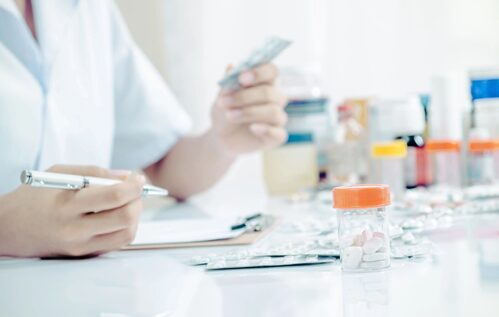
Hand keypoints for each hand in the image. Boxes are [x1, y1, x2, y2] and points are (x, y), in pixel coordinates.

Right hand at [0, 165, 144, 257]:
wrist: (7, 229)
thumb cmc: (33, 197)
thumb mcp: (59, 173)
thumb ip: (95, 172)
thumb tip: (126, 176)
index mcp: (67, 203)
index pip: (114, 196)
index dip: (134, 186)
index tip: (139, 178)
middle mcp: (75, 228)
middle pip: (125, 217)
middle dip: (138, 200)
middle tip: (136, 190)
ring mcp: (80, 245)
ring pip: (126, 233)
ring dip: (135, 215)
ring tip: (128, 202)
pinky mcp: (83, 254)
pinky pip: (117, 243)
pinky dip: (125, 227)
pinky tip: (118, 215)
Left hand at [210, 63, 287, 155]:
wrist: (222, 137)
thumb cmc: (225, 112)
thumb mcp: (221, 97)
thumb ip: (228, 83)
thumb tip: (231, 67)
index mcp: (264, 83)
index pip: (271, 70)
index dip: (259, 73)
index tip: (242, 79)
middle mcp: (274, 99)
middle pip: (269, 92)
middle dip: (245, 97)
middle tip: (225, 102)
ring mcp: (277, 118)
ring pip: (273, 111)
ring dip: (249, 112)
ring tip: (230, 116)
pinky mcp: (276, 136)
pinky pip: (279, 133)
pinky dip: (266, 130)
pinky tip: (252, 128)